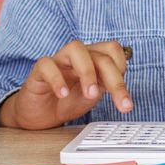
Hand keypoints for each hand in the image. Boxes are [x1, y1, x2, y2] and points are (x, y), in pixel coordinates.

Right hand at [0, 40, 131, 129]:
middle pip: (101, 54)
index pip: (113, 51)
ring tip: (90, 94)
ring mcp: (58, 60)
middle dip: (115, 79)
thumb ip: (106, 86)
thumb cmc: (67, 101)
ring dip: (88, 71)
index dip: (122, 69)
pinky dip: (57, 79)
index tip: (125, 97)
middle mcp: (78, 56)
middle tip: (120, 103)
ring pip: (75, 48)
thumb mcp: (93, 95)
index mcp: (93, 59)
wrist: (40, 116)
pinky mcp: (39, 70)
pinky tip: (63, 94)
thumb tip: (121, 87)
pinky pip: (47, 64)